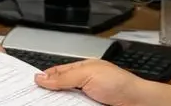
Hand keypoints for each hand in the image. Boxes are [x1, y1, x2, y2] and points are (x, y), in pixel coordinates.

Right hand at [34, 59, 149, 105]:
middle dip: (47, 94)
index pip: (57, 73)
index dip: (44, 77)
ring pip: (64, 102)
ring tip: (42, 102)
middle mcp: (83, 85)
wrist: (139, 104)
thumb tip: (42, 77)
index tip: (30, 84)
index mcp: (82, 69)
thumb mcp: (88, 74)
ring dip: (56, 102)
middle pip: (59, 90)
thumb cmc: (121, 84)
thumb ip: (65, 76)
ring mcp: (86, 100)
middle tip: (32, 98)